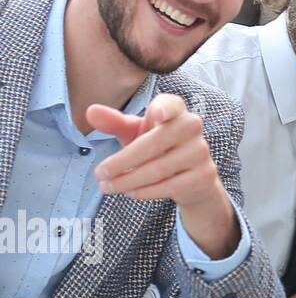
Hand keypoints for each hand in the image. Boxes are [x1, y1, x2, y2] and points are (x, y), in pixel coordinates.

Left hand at [89, 93, 234, 256]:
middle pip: (154, 144)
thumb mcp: (136, 134)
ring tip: (107, 187)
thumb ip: (115, 123)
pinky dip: (145, 191)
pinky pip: (168, 186)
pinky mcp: (203, 175)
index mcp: (175, 111)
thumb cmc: (158, 148)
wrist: (192, 177)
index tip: (157, 114)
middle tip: (99, 173)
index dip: (165, 108)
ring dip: (127, 180)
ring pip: (158, 169)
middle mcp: (192, 127)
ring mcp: (200, 152)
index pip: (172, 104)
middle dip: (122, 161)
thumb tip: (91, 111)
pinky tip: (130, 192)